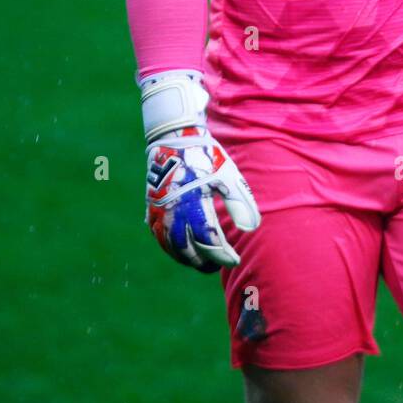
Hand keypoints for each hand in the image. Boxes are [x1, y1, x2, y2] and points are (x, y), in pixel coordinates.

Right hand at [139, 70, 259, 271]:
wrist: (173, 138)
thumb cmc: (205, 157)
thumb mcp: (227, 176)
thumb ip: (240, 203)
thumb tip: (251, 229)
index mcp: (193, 204)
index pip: (208, 240)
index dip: (221, 254)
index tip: (234, 260)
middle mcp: (172, 211)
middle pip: (187, 249)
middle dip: (204, 261)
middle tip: (219, 264)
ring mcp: (159, 211)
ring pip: (171, 246)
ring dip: (186, 257)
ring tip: (203, 263)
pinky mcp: (151, 208)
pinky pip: (159, 236)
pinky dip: (171, 248)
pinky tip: (182, 250)